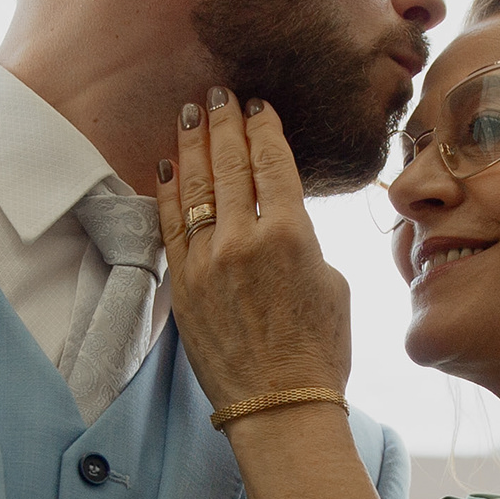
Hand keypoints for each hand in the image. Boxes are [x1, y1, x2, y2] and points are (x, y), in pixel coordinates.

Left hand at [157, 88, 350, 413]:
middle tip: (218, 94)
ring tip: (189, 113)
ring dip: (192, 144)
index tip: (256, 105)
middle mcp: (245, 240)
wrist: (280, 404)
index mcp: (293, 236)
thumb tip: (280, 219)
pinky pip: (171, 225)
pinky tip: (168, 165)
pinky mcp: (183, 284)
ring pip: (195, 187)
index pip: (274, 162)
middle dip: (224, 123)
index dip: (263, 127)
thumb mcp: (332, 282)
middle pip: (230, 164)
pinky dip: (168, 191)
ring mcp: (208, 261)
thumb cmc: (320, 349)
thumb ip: (304, 240)